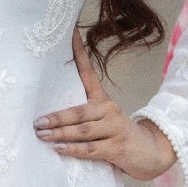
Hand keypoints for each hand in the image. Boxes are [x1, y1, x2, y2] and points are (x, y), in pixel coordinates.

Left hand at [33, 26, 177, 182]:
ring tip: (42, 135)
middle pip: (79, 111)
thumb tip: (47, 114)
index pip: (88, 73)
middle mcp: (109, 111)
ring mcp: (114, 129)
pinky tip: (60, 148)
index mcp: (102, 100)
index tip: (70, 34)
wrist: (150, 152)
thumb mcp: (102, 120)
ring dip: (61, 133)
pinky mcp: (117, 148)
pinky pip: (91, 148)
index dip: (79, 54)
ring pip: (83, 131)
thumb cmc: (117, 135)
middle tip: (37, 121)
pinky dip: (74, 149)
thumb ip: (81, 116)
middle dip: (56, 117)